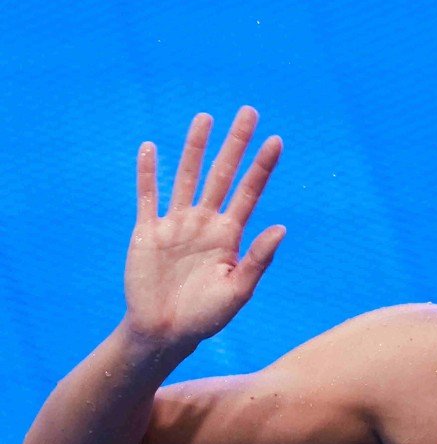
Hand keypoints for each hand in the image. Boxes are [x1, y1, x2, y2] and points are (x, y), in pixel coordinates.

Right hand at [124, 106, 284, 347]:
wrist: (165, 333)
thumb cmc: (206, 317)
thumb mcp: (238, 291)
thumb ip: (258, 259)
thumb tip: (282, 228)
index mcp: (230, 236)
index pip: (250, 192)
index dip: (262, 166)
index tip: (276, 140)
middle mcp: (205, 223)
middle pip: (222, 174)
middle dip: (235, 144)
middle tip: (249, 111)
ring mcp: (176, 225)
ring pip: (186, 177)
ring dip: (194, 148)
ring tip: (205, 118)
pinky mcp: (147, 232)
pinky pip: (147, 197)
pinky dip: (147, 174)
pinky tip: (150, 148)